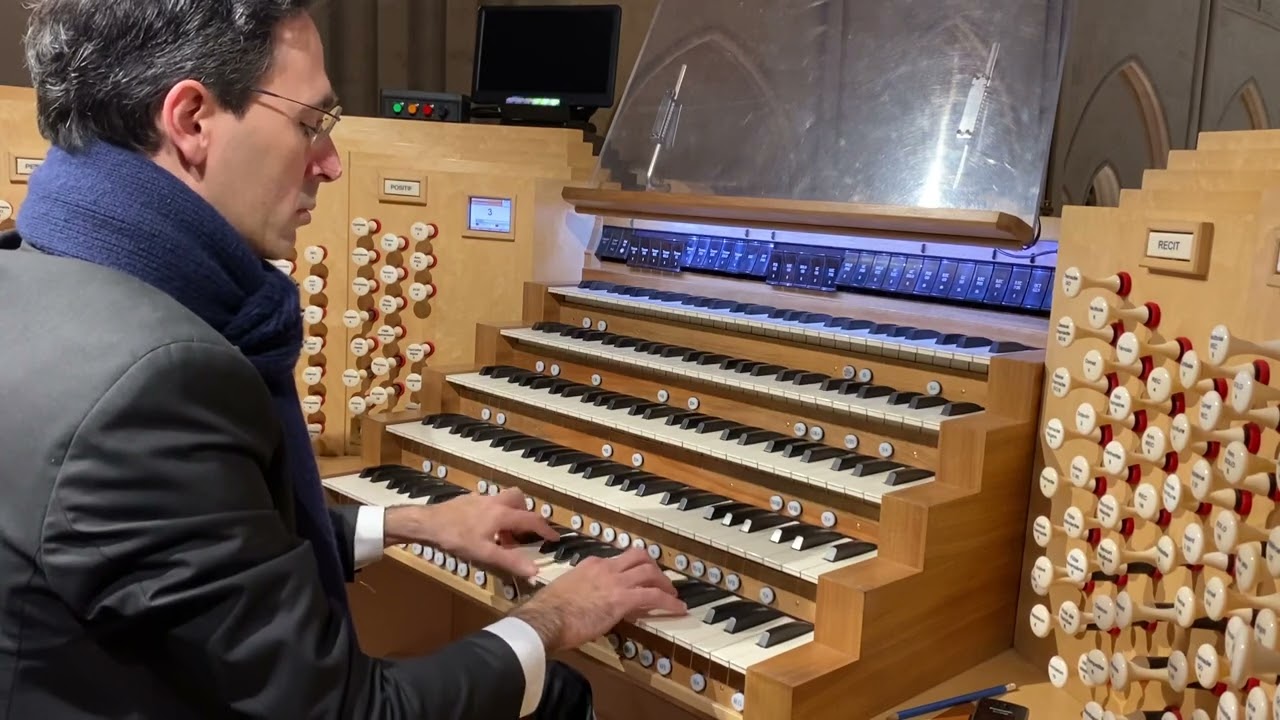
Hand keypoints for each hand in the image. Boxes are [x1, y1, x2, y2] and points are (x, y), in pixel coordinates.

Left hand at [384, 488, 557, 576]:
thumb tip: (535, 570)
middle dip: (525, 512)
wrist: (427, 523)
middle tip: (522, 531)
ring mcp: (480, 499)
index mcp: (502, 514)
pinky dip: (493, 514)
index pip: (531, 519)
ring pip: (502, 499)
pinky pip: (488, 503)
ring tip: (502, 534)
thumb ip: (510, 561)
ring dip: (508, 513)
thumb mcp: (484, 554)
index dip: (545, 529)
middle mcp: (494, 502)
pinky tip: (482, 530)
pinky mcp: (467, 501)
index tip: (555, 538)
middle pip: (518, 498)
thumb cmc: (456, 538)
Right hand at [510, 548, 686, 651]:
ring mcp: (615, 581)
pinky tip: (677, 609)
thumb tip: (584, 603)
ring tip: (673, 595)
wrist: (545, 619)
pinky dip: (669, 601)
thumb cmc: (547, 612)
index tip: (635, 582)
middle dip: (653, 569)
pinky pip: (654, 596)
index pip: (617, 561)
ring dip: (664, 583)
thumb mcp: (565, 593)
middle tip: (661, 582)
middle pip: (639, 557)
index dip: (630, 571)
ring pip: (649, 571)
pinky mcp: (623, 599)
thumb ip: (579, 593)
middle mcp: (605, 567)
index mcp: (590, 565)